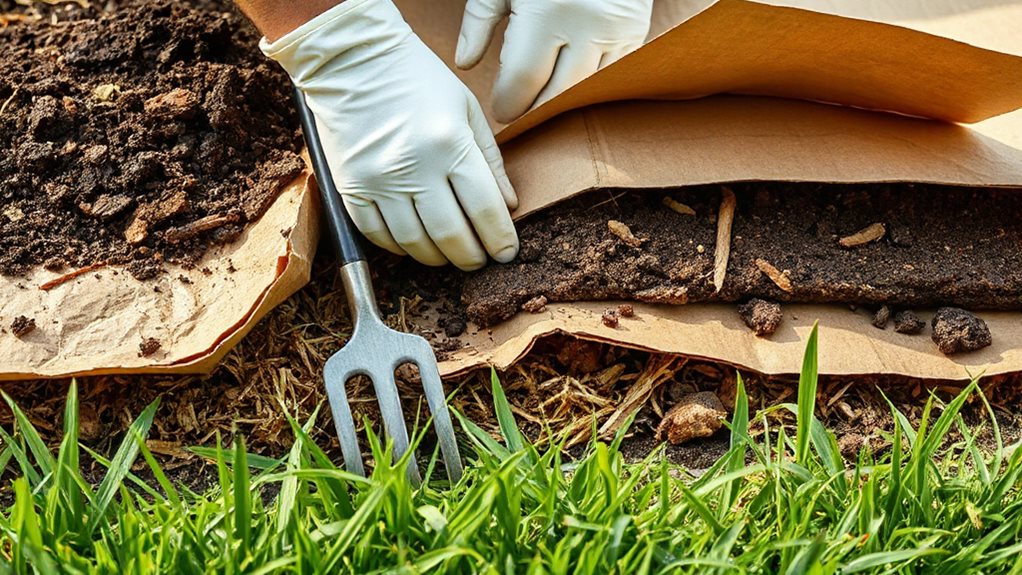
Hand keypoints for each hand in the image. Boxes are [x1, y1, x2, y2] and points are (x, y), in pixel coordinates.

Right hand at [261, 0, 518, 269]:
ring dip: (438, 258)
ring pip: (414, 244)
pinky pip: (377, 236)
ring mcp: (378, 181)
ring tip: (450, 254)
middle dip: (471, 257)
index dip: (500, 240)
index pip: (485, 209)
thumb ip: (490, 161)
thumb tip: (507, 208)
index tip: (506, 253)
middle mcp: (414, 167)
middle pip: (451, 235)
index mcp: (449, 144)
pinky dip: (400, 247)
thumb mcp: (467, 110)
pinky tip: (415, 243)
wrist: (352, 60)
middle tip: (479, 260)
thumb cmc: (417, 81)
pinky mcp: (350, 187)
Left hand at [456, 0, 653, 122]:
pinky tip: (569, 86)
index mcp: (545, 12)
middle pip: (555, 96)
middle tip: (519, 113)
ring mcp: (615, 31)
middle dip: (533, 111)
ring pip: (586, 93)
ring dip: (562, 105)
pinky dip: (589, 87)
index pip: (522, 81)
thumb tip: (464, 63)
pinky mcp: (634, 32)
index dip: (507, 103)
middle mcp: (585, 25)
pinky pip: (610, 77)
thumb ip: (479, 21)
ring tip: (542, 103)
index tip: (500, 109)